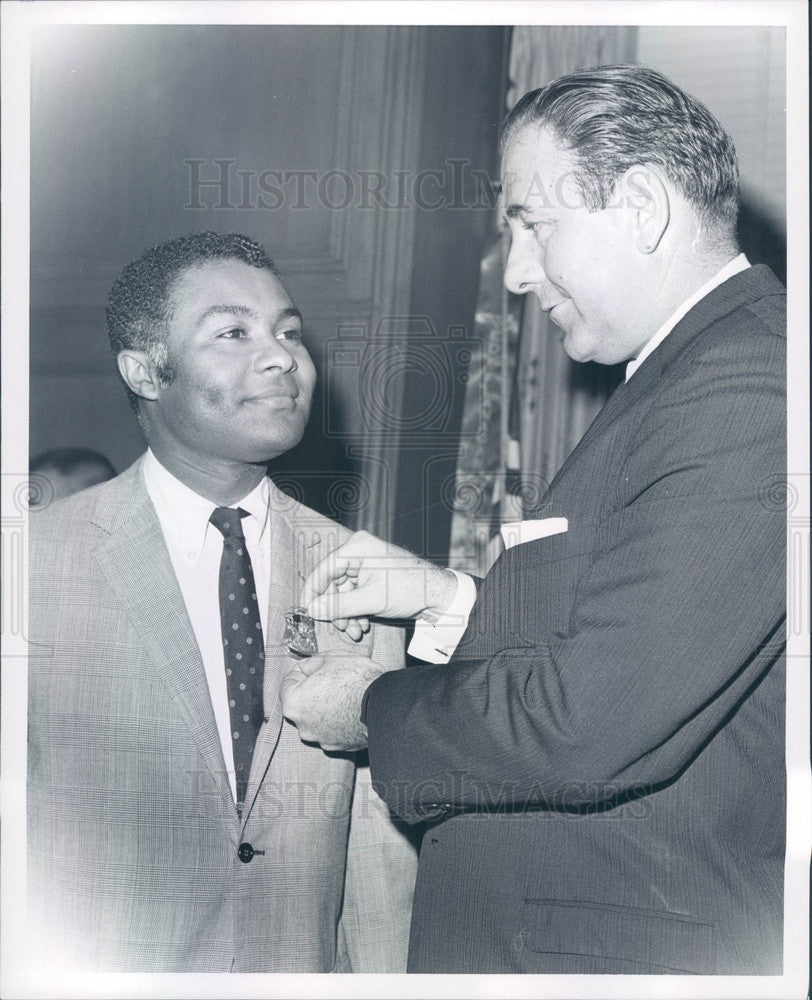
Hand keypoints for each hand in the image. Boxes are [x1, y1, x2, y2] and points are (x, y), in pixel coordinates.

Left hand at [279, 653, 387, 751]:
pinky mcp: (338, 747)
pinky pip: (332, 730)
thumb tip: (307, 668)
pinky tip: (351, 708)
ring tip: (345, 694)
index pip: (287, 683)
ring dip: (325, 707)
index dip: (301, 671)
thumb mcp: (331, 658)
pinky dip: (338, 720)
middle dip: (312, 691)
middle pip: (301, 703)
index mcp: (294, 703)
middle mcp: (303, 726)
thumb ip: (312, 664)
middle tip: (331, 678)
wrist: (384, 705)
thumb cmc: (356, 680)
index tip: (314, 667)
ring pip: (317, 718)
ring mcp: (321, 739)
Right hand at [300, 530, 457, 636]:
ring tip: (355, 631)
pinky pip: (353, 594)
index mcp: (358, 547)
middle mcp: (359, 552)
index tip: (306, 611)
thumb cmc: (411, 590)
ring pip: (342, 592)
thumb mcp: (372, 600)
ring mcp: (365, 564)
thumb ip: (339, 605)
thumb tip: (312, 610)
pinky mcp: (371, 576)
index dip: (313, 592)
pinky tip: (362, 625)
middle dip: (336, 609)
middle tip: (341, 628)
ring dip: (346, 614)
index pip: (324, 569)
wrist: (438, 595)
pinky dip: (355, 611)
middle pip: (332, 583)